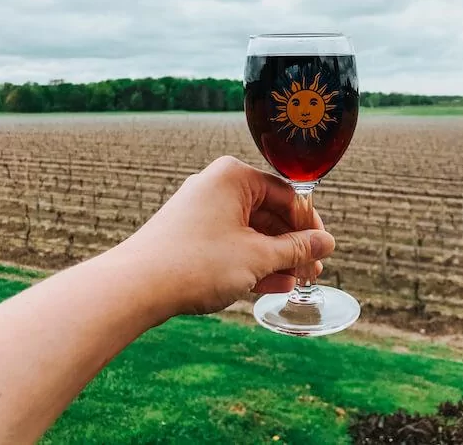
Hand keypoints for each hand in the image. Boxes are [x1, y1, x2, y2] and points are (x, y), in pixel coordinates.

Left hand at [118, 156, 334, 318]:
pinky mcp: (188, 235)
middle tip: (312, 270)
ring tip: (296, 283)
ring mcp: (200, 212)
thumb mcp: (258, 256)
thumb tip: (327, 243)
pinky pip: (230, 244)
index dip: (309, 225)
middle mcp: (216, 187)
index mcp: (234, 177)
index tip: (323, 249)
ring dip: (275, 259)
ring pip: (250, 233)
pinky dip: (251, 263)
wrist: (135, 287)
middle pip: (268, 215)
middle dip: (292, 246)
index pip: (286, 195)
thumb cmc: (196, 262)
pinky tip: (271, 286)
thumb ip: (297, 249)